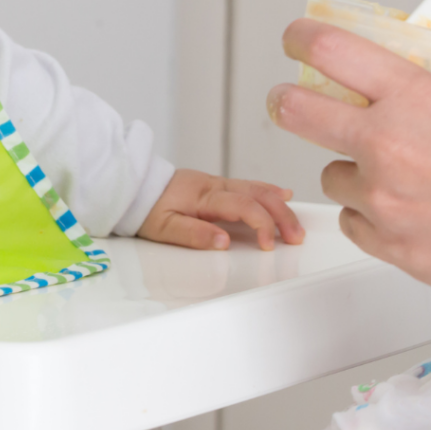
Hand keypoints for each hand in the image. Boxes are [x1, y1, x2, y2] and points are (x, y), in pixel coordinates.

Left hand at [137, 168, 303, 250]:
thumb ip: (193, 234)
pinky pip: (248, 185)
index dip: (262, 224)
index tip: (269, 245)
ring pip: (257, 188)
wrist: (134, 188)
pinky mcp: (216, 186)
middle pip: (258, 194)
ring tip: (296, 226)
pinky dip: (269, 191)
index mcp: (203, 196)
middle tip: (296, 238)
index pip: (243, 205)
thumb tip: (223, 242)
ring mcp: (216, 183)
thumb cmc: (147, 209)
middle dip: (282, 215)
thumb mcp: (163, 228)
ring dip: (280, 206)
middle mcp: (214, 186)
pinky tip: (283, 195)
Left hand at [268, 17, 430, 292]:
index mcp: (416, 99)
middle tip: (289, 99)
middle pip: (292, 108)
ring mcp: (384, 197)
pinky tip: (406, 210)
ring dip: (353, 172)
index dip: (303, 38)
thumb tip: (418, 38)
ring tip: (399, 175)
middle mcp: (389, 144)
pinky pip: (352, 219)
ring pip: (330, 174)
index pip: (330, 49)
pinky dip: (371, 216)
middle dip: (286, 101)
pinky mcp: (386, 242)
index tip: (296, 40)